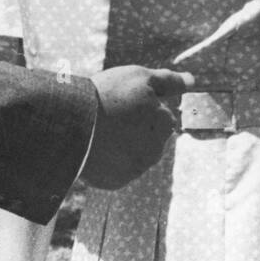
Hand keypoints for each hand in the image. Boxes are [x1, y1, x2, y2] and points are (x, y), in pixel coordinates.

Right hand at [79, 66, 193, 189]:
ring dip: (126, 145)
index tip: (124, 104)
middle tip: (112, 117)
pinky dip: (111, 161)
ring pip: (136, 154)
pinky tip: (97, 148)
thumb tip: (192, 81)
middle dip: (139, 128)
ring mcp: (134, 170)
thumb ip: (169, 81)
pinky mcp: (115, 183)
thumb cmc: (107, 96)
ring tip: (102, 132)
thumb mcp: (140, 78)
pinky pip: (118, 169)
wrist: (67, 125)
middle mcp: (154, 152)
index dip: (144, 107)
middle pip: (152, 137)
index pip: (164, 116)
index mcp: (164, 125)